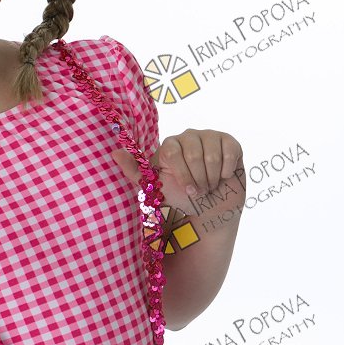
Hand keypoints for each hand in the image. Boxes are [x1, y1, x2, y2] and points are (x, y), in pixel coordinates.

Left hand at [110, 129, 244, 213]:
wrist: (211, 208)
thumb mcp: (155, 188)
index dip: (184, 175)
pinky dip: (226, 170)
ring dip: (212, 178)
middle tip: (200, 190)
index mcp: (169, 145)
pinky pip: (229, 151)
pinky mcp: (229, 141)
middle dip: (199, 180)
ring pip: (212, 155)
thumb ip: (134, 171)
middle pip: (194, 155)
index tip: (188, 191)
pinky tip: (223, 176)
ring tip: (210, 185)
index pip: (173, 153)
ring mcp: (209, 136)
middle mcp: (188, 136)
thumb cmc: (182, 197)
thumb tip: (114, 153)